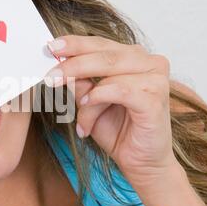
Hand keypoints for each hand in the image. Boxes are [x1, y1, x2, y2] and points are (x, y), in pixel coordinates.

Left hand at [44, 35, 183, 191]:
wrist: (140, 162)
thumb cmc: (117, 130)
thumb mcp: (89, 102)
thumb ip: (79, 82)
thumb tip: (59, 64)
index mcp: (132, 57)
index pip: (100, 43)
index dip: (74, 44)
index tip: (50, 47)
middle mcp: (148, 62)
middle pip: (104, 53)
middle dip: (72, 64)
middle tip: (51, 76)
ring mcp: (155, 79)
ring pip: (109, 74)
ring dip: (87, 96)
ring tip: (80, 116)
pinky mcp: (156, 98)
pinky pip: (121, 90)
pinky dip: (100, 97)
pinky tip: (89, 105)